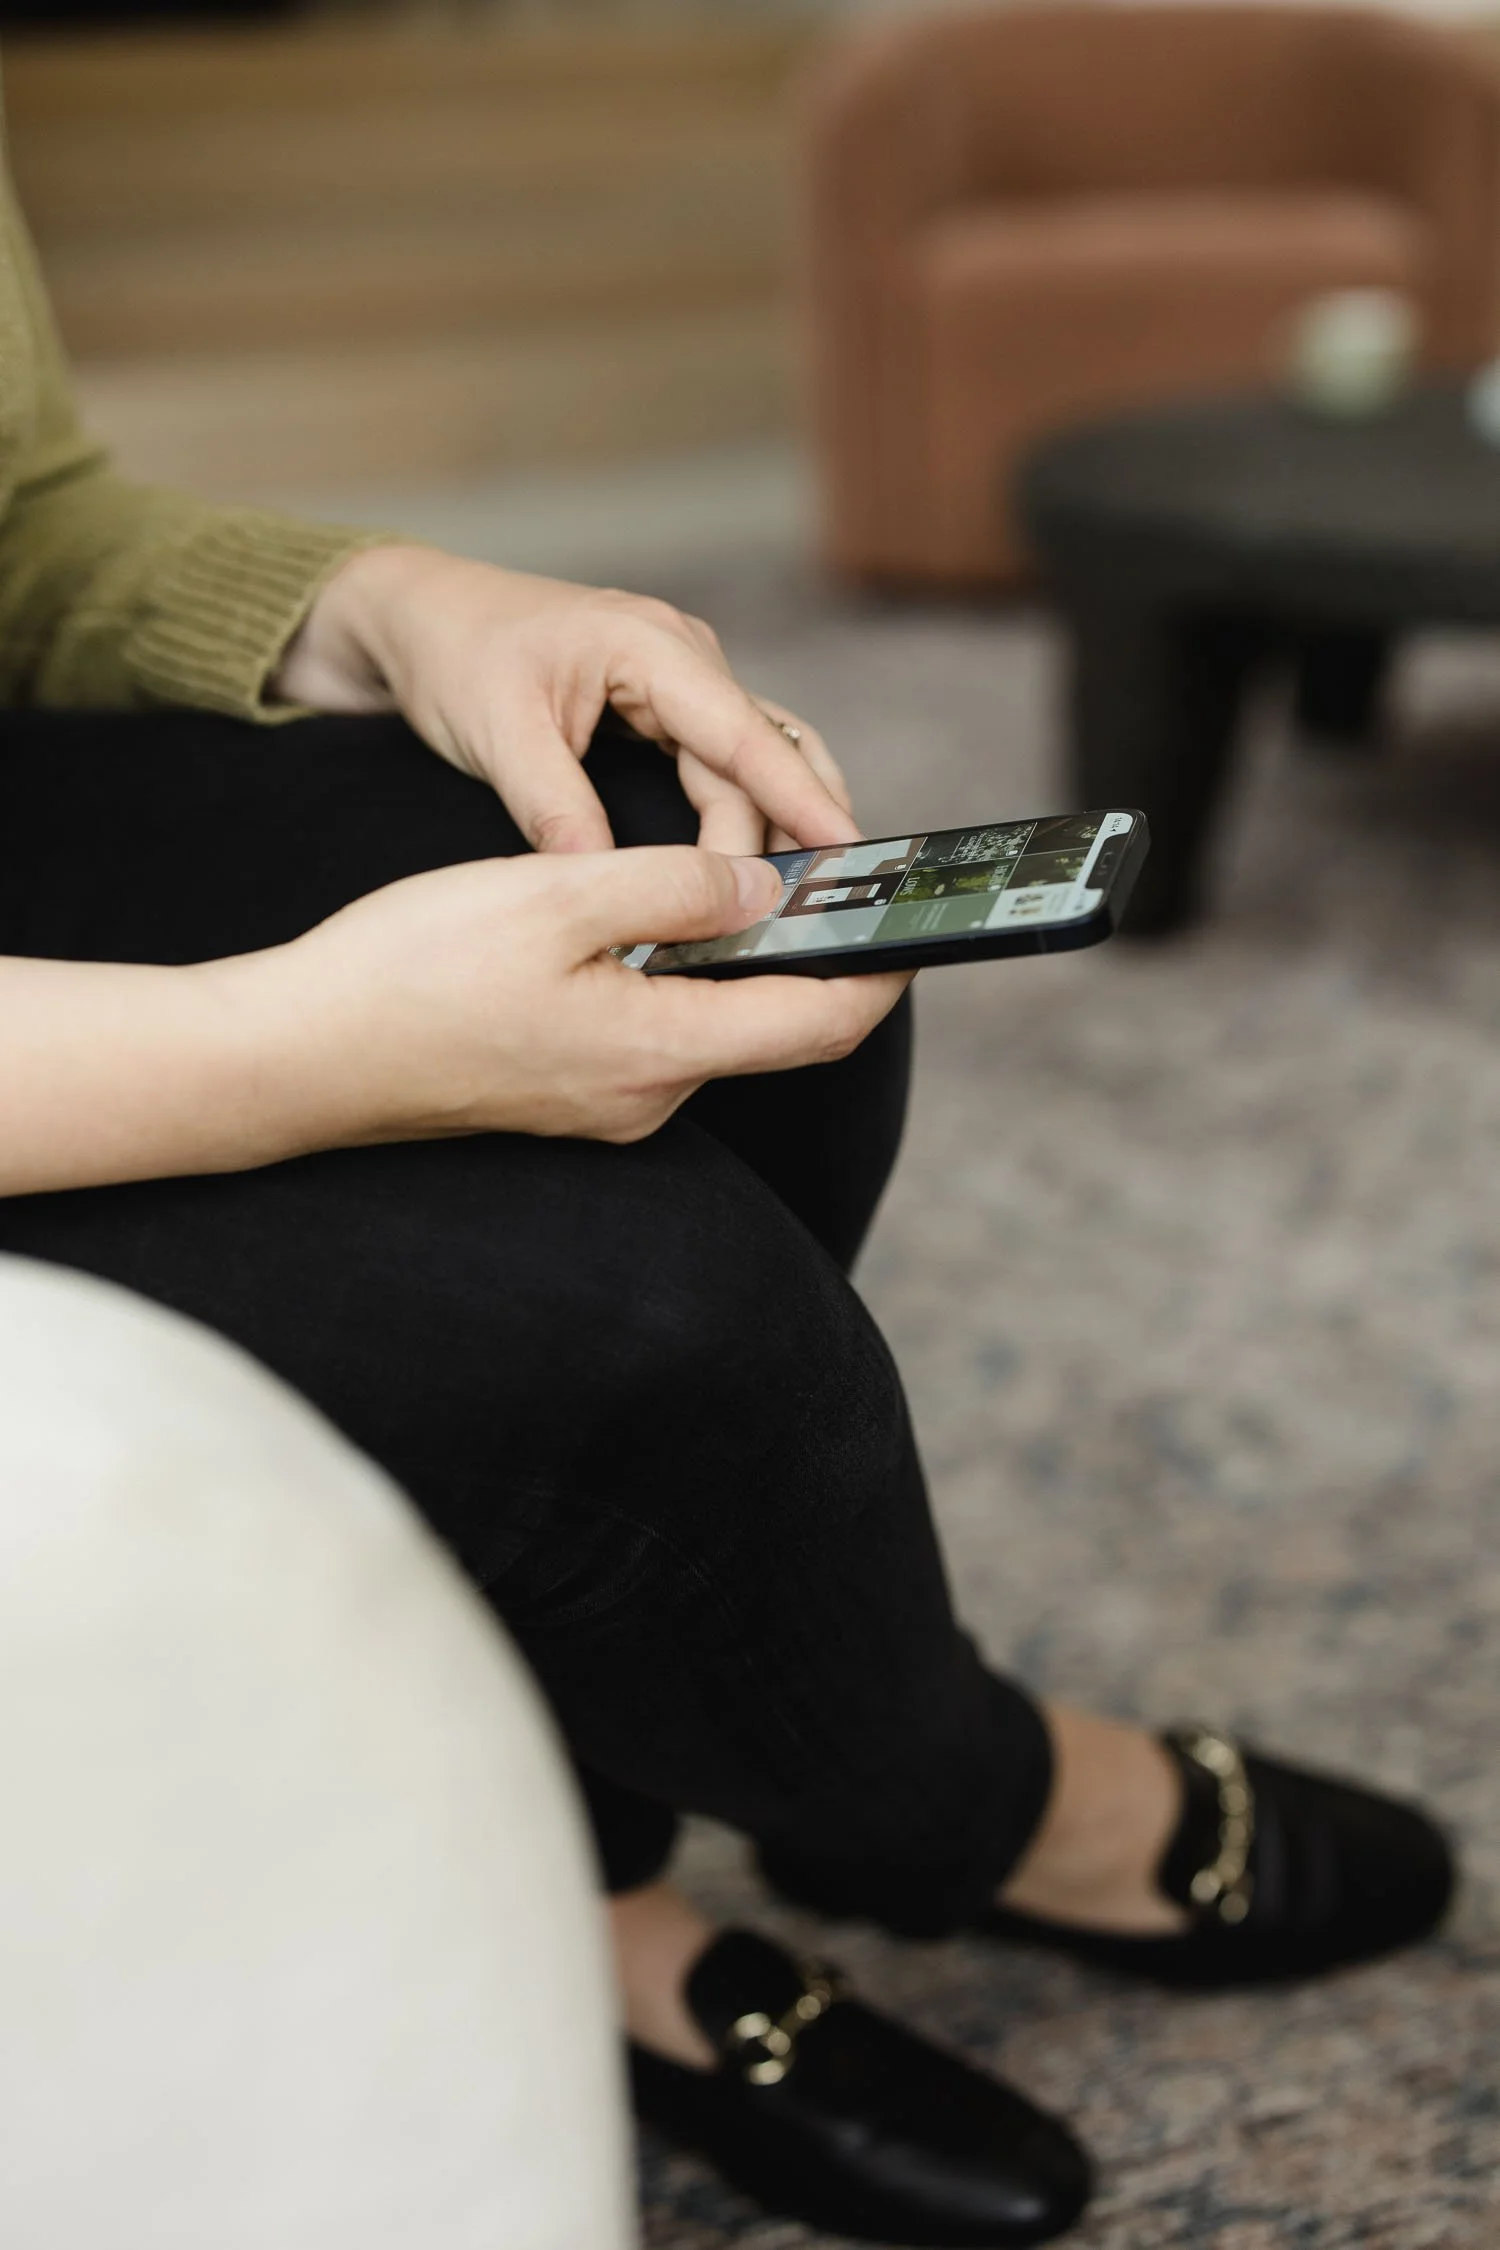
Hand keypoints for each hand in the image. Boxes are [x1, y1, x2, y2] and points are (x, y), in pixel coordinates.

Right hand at [255, 843, 907, 1147]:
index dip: (882, 969)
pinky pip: (655, 1032)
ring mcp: (605, 1104)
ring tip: (743, 878)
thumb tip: (766, 890)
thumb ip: (675, 886)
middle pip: (773, 1026)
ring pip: (710, 1024)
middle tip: (830, 872)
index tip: (919, 918)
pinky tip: (650, 922)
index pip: (821, 1022)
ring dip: (738, 959)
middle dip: (813, 953)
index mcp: (660, 1051)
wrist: (297, 1055)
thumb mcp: (555, 895)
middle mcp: (648, 1096)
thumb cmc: (412, 972)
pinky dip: (679, 977)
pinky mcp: (566, 1093)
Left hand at [275, 545, 858, 857]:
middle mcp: (682, 655)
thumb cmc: (455, 657)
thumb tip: (600, 881)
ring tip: (795, 902)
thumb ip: (552, 805)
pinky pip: (725, 765)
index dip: (800, 798)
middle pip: (765, 753)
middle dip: (793, 829)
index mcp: (648, 645)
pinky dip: (742, 816)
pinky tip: (747, 870)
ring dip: (772, 828)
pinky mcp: (667, 706)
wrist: (418, 615)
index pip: (745, 733)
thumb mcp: (496, 733)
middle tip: (815, 908)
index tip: (845, 853)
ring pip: (753, 762)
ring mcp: (681, 678)